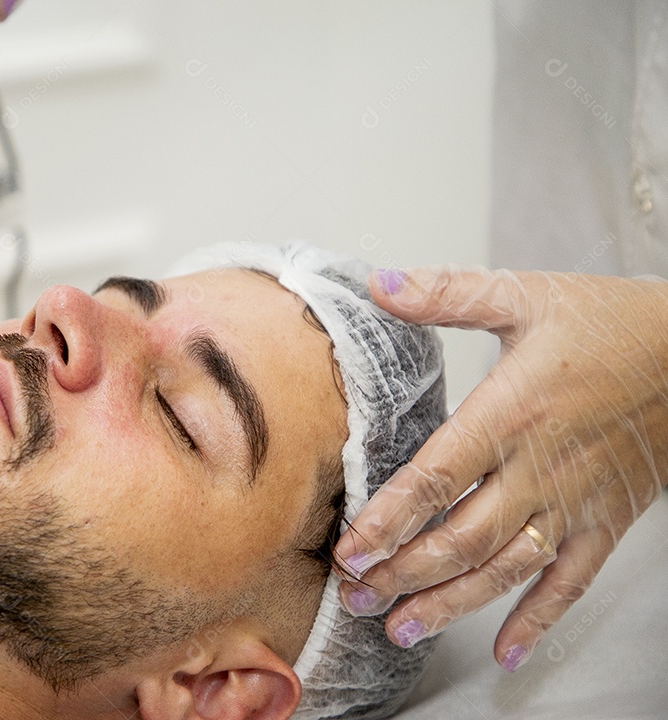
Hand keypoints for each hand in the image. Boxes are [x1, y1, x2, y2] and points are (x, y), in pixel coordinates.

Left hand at [332, 266, 667, 671]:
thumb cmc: (610, 321)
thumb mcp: (525, 293)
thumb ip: (446, 293)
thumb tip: (377, 284)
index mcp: (512, 411)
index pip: (436, 478)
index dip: (388, 520)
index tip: (349, 551)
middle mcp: (541, 467)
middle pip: (461, 536)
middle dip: (402, 572)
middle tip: (355, 598)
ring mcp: (577, 501)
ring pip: (506, 568)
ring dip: (452, 603)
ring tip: (402, 628)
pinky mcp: (608, 521)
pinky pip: (571, 582)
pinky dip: (540, 619)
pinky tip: (508, 651)